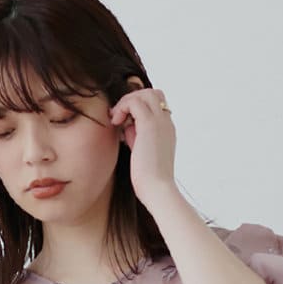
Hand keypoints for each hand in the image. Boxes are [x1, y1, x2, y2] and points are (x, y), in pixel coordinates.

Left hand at [109, 77, 177, 207]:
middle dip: (133, 100)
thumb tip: (125, 126)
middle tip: (119, 117)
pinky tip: (115, 121)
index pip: (156, 105)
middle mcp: (166, 123)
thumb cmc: (149, 181)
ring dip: (127, 101)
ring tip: (116, 119)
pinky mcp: (149, 125)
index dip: (138, 109)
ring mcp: (160, 122)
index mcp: (167, 131)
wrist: (158, 191)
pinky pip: (134, 101)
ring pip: (145, 93)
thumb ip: (136, 137)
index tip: (124, 124)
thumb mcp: (141, 154)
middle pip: (152, 93)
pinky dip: (122, 107)